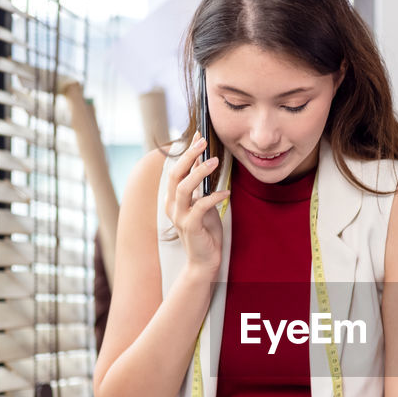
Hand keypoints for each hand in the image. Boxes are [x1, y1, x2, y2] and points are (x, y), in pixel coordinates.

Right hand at [163, 132, 228, 270]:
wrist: (205, 261)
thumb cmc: (206, 232)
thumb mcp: (204, 204)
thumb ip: (201, 187)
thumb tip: (205, 163)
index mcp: (173, 199)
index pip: (177, 169)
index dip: (187, 151)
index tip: (199, 134)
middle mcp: (172, 206)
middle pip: (175, 175)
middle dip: (188, 156)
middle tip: (204, 142)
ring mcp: (179, 217)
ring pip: (183, 188)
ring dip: (199, 173)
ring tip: (214, 161)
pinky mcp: (190, 227)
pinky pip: (200, 207)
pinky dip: (213, 197)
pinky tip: (226, 192)